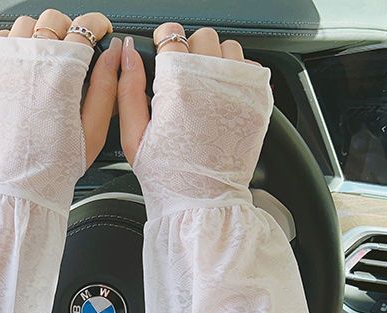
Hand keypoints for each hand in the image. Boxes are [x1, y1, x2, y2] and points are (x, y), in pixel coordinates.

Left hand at [0, 10, 119, 207]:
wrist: (14, 183)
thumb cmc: (53, 165)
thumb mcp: (94, 130)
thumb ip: (107, 86)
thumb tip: (116, 53)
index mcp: (63, 72)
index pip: (85, 27)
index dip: (97, 26)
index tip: (100, 31)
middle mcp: (33, 59)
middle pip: (54, 20)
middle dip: (68, 28)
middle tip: (74, 48)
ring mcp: (7, 61)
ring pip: (26, 24)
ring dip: (40, 34)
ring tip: (46, 56)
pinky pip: (1, 38)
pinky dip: (14, 43)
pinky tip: (24, 64)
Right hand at [116, 23, 272, 217]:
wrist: (204, 204)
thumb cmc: (168, 178)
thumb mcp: (134, 137)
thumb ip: (127, 89)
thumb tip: (129, 53)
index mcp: (178, 86)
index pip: (171, 35)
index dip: (164, 40)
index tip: (163, 49)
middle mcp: (212, 80)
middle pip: (203, 37)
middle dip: (191, 51)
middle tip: (184, 76)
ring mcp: (240, 89)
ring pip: (230, 48)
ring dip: (216, 60)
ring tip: (205, 87)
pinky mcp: (259, 102)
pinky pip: (252, 68)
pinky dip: (238, 76)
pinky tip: (224, 98)